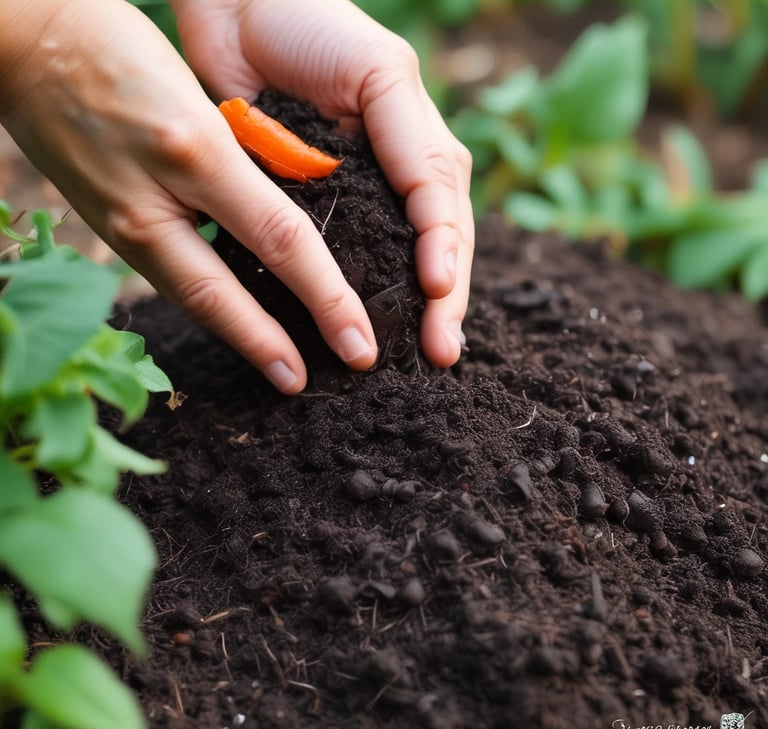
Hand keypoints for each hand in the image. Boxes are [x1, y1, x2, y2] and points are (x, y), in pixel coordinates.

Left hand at [171, 0, 473, 367]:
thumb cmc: (311, 26)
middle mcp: (391, 182)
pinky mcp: (306, 207)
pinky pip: (334, 258)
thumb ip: (416, 146)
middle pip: (430, 251)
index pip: (443, 217)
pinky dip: (349, 294)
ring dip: (405, 311)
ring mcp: (352, 199)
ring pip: (389, 263)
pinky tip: (358, 326)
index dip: (446, 260)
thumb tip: (436, 227)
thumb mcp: (382, 76)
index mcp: (417, 150)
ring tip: (418, 354)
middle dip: (440, 304)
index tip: (438, 298)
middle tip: (441, 354)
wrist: (238, 9)